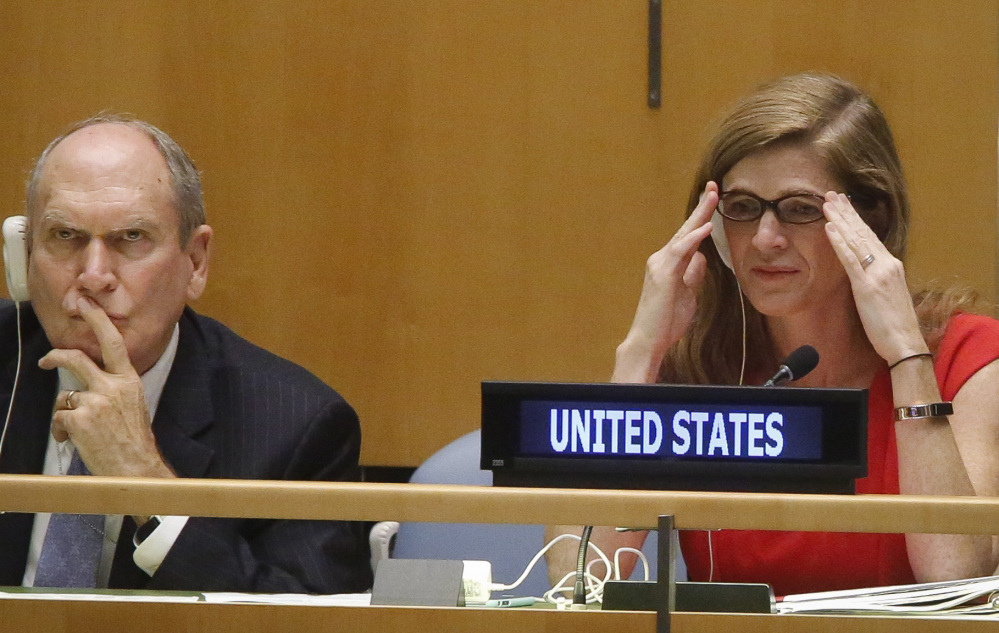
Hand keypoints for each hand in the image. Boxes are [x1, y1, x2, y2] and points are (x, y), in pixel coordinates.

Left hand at [40, 297, 173, 477]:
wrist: (135, 467)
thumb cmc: (135, 441)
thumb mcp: (134, 406)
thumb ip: (114, 389)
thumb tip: (87, 386)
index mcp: (129, 381)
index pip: (112, 343)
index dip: (97, 320)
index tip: (86, 304)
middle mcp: (113, 387)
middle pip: (76, 360)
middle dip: (56, 356)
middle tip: (46, 359)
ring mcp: (95, 401)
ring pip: (65, 396)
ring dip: (66, 413)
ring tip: (76, 431)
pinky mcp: (79, 418)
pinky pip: (59, 417)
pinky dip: (62, 431)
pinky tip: (74, 441)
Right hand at [615, 182, 718, 381]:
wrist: (649, 340)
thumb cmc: (666, 320)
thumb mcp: (687, 294)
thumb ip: (692, 274)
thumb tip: (701, 257)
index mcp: (668, 263)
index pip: (687, 236)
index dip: (700, 217)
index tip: (713, 199)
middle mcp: (661, 259)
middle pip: (684, 229)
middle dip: (700, 208)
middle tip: (714, 186)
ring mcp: (660, 266)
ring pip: (682, 236)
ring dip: (698, 216)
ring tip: (712, 198)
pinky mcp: (663, 276)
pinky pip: (679, 252)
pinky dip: (692, 238)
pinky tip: (705, 228)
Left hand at [822, 192, 926, 362]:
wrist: (905, 343)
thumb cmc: (894, 325)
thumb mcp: (885, 295)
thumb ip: (874, 278)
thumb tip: (861, 270)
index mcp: (891, 266)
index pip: (870, 237)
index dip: (855, 219)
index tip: (844, 204)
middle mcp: (887, 264)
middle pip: (862, 233)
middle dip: (846, 212)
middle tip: (831, 194)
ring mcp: (877, 274)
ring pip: (855, 241)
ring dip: (839, 220)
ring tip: (827, 203)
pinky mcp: (867, 286)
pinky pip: (850, 260)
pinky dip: (839, 242)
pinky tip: (829, 228)